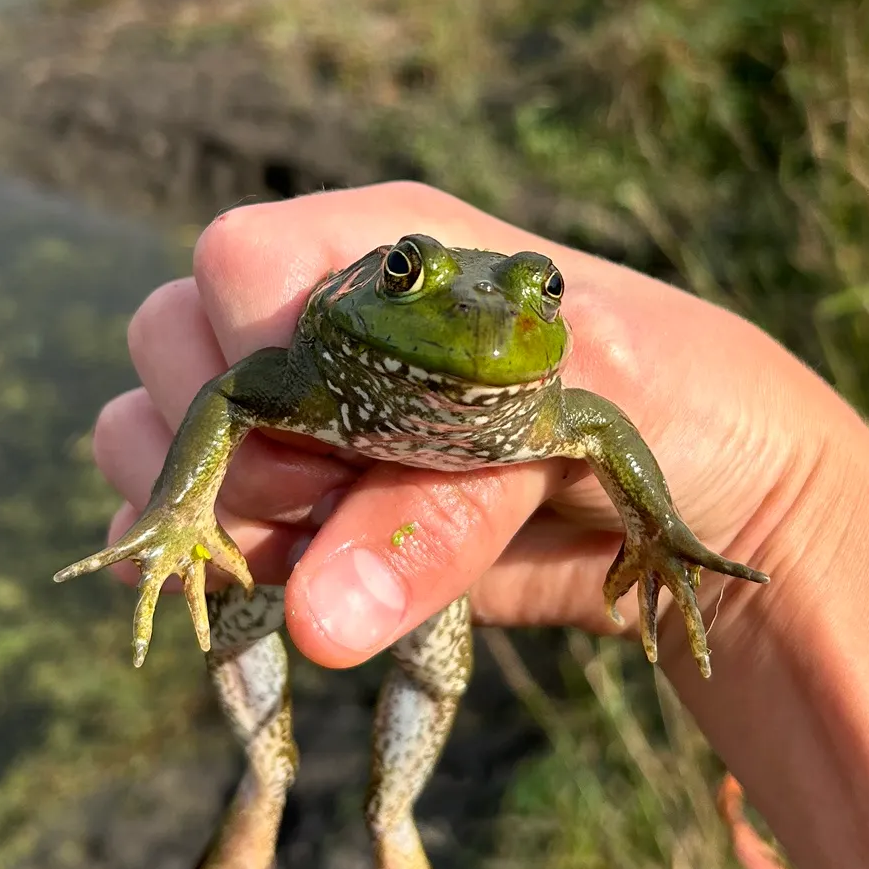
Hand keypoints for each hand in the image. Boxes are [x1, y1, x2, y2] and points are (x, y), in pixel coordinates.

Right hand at [88, 181, 868, 685]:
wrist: (715, 487)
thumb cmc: (669, 406)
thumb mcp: (568, 435)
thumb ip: (443, 512)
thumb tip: (314, 614)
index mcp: (384, 254)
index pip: (237, 263)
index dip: (266, 351)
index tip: (350, 425)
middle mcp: (327, 321)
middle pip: (172, 345)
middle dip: (238, 442)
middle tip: (344, 493)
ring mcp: (310, 418)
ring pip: (152, 429)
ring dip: (217, 506)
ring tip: (321, 545)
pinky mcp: (310, 509)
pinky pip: (190, 522)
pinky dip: (199, 559)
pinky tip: (262, 586)